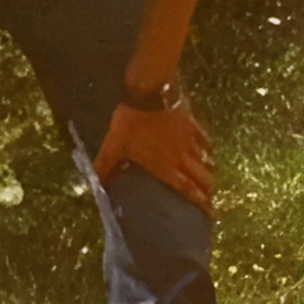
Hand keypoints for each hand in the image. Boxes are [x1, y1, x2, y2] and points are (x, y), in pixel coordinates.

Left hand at [92, 101, 213, 211]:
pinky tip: (206, 153)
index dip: (199, 201)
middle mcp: (183, 157)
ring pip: (206, 162)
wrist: (149, 92)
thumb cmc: (131, 122)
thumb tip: (95, 186)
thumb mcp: (113, 146)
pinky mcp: (193, 126)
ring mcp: (191, 141)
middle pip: (203, 178)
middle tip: (207, 199)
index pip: (188, 189)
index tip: (207, 211)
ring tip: (207, 180)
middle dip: (207, 191)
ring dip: (208, 173)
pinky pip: (205, 142)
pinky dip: (207, 152)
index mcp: (166, 166)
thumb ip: (105, 167)